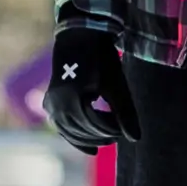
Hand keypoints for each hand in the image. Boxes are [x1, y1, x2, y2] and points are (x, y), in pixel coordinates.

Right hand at [42, 18, 131, 153]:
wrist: (79, 36)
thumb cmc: (100, 58)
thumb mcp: (115, 84)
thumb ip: (124, 113)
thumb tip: (136, 139)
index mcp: (71, 97)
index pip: (94, 123)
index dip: (112, 130)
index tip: (126, 130)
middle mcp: (56, 104)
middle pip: (82, 130)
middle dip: (101, 135)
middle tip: (120, 136)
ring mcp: (50, 105)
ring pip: (71, 132)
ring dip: (90, 139)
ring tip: (109, 140)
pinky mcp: (50, 104)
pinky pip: (63, 127)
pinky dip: (77, 138)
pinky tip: (92, 149)